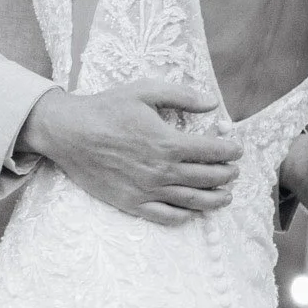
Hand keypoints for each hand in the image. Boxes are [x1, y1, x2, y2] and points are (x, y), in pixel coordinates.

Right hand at [19, 80, 242, 226]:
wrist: (69, 132)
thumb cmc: (107, 108)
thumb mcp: (145, 91)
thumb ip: (182, 96)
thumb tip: (212, 102)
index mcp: (167, 142)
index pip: (211, 152)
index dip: (230, 151)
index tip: (238, 149)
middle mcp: (161, 170)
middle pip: (206, 178)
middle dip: (226, 174)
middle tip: (234, 171)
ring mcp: (147, 190)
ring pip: (191, 201)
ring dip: (214, 200)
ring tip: (226, 197)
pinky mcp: (132, 203)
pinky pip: (165, 216)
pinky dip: (184, 216)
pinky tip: (192, 212)